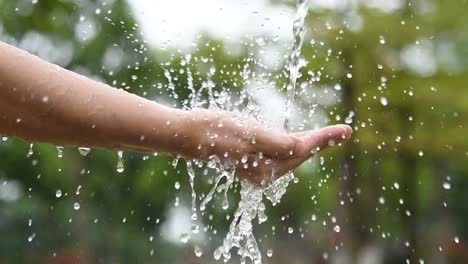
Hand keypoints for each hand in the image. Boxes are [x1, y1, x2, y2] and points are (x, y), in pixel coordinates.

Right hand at [184, 110, 352, 185]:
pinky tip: (302, 138)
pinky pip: (281, 152)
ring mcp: (259, 168)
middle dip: (321, 142)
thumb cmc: (219, 131)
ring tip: (329, 135)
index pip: (303, 150)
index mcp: (267, 169)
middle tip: (344, 131)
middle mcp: (265, 174)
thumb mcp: (251, 134)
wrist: (192, 134)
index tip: (346, 130)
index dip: (325, 138)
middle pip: (301, 154)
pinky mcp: (253, 160)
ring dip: (310, 143)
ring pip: (292, 154)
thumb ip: (279, 143)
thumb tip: (302, 147)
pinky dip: (294, 143)